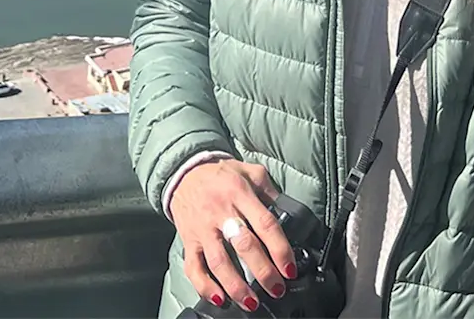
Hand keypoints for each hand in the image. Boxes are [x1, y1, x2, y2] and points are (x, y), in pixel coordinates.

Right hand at [169, 159, 296, 311]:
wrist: (183, 172)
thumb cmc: (219, 174)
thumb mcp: (247, 170)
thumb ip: (267, 188)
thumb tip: (285, 209)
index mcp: (239, 194)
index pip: (264, 223)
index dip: (279, 248)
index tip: (289, 268)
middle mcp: (221, 213)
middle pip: (244, 246)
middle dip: (263, 272)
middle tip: (277, 288)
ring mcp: (203, 229)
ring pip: (219, 262)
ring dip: (236, 286)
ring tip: (252, 302)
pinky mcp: (189, 241)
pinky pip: (194, 267)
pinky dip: (205, 286)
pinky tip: (219, 299)